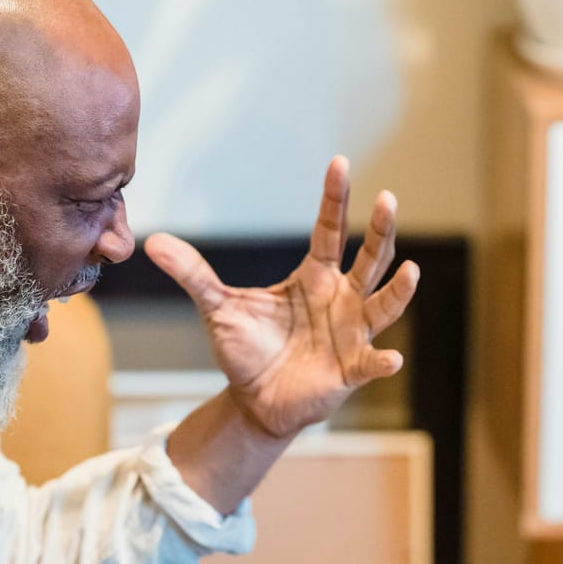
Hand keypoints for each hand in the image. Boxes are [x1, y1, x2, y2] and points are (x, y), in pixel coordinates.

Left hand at [145, 156, 418, 438]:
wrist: (255, 400)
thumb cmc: (246, 350)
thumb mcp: (217, 308)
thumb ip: (193, 274)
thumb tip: (150, 242)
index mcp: (313, 277)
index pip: (330, 230)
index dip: (335, 199)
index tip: (340, 163)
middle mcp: (340, 298)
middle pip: (370, 258)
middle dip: (381, 230)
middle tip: (389, 199)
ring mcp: (351, 333)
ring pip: (383, 305)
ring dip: (398, 290)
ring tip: (411, 271)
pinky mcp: (351, 370)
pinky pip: (371, 363)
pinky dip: (382, 362)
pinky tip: (392, 359)